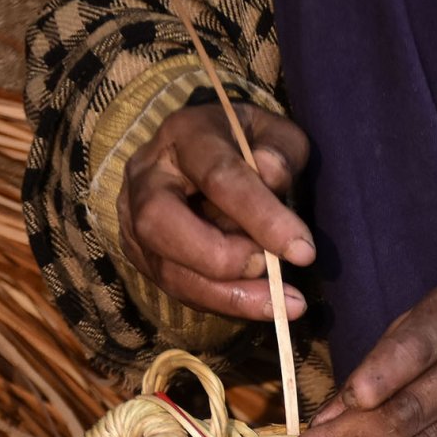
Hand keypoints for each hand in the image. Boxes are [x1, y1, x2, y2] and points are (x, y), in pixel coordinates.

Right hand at [119, 103, 314, 318]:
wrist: (205, 153)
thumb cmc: (247, 143)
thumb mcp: (274, 132)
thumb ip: (281, 149)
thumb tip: (270, 174)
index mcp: (185, 134)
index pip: (217, 176)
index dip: (260, 216)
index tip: (303, 250)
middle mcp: (147, 176)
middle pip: (161, 222)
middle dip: (219, 257)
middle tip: (269, 269)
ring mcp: (133, 218)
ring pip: (166, 268)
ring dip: (225, 295)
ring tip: (279, 304)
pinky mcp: (140, 254)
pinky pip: (176, 288)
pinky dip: (220, 302)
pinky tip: (258, 304)